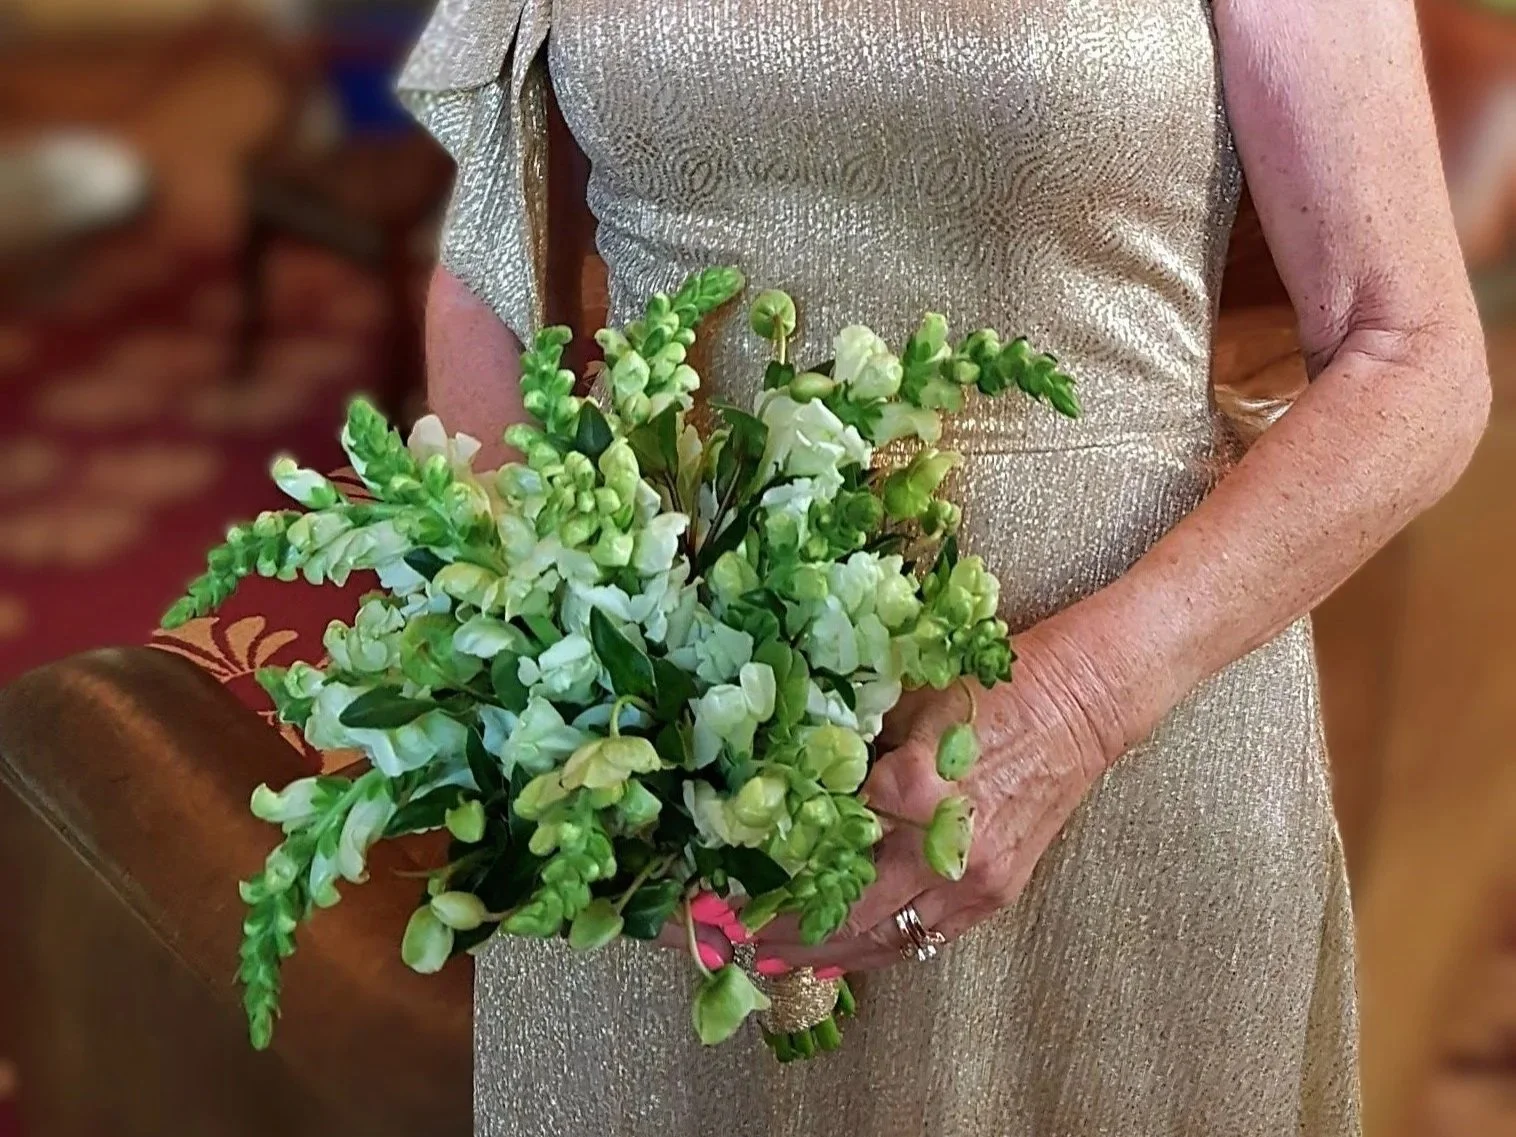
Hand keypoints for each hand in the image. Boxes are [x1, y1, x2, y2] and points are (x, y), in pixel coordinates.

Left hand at [754, 620, 1119, 971]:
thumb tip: (778, 776)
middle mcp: (938, 849)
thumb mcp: (902, 699)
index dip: (764, 877)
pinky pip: (921, 939)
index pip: (816, 850)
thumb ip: (846, 743)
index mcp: (909, 789)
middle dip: (778, 932)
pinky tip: (834, 957)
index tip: (717, 894)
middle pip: (840, 911)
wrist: (1078, 704)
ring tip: (764, 960)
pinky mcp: (991, 896)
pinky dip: (873, 950)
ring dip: (819, 954)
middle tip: (724, 939)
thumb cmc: (989, 690)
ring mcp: (969, 882)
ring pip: (879, 938)